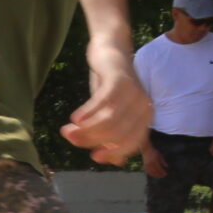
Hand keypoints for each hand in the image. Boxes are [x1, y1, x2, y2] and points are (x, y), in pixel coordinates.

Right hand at [60, 47, 152, 166]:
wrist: (112, 50)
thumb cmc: (112, 84)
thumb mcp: (113, 111)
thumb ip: (116, 133)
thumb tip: (116, 162)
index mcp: (145, 117)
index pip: (131, 143)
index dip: (112, 152)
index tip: (93, 157)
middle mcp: (143, 106)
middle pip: (116, 133)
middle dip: (91, 140)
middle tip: (69, 139)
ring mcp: (132, 92)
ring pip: (108, 120)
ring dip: (85, 129)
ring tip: (67, 131)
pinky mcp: (119, 80)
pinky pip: (102, 103)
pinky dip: (87, 113)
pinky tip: (74, 117)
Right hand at [142, 143, 166, 178]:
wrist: (146, 149)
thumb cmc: (154, 152)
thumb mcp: (160, 155)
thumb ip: (163, 161)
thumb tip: (166, 166)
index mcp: (155, 161)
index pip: (159, 168)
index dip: (162, 172)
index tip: (166, 174)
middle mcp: (150, 163)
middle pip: (155, 171)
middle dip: (159, 174)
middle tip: (163, 176)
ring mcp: (147, 165)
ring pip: (151, 172)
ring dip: (155, 175)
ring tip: (159, 176)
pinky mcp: (144, 165)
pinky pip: (148, 171)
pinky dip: (151, 174)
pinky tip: (154, 175)